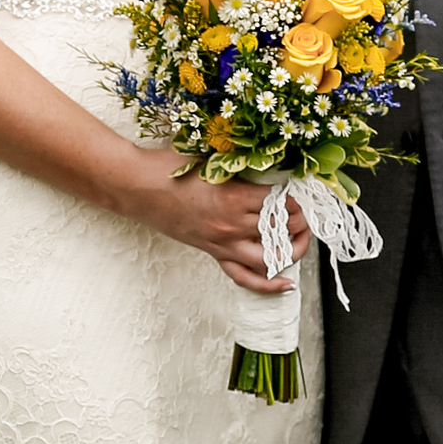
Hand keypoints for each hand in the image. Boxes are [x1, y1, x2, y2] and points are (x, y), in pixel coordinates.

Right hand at [144, 169, 312, 291]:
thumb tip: (269, 166)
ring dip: (291, 251)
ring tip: (299, 240)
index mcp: (233, 197)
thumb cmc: (169, 168)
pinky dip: (267, 284)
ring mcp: (222, 242)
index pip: (281, 203)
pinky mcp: (212, 252)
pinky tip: (286, 283)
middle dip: (300, 222)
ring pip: (270, 258)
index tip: (301, 191)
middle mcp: (231, 225)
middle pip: (280, 230)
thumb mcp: (212, 159)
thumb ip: (241, 167)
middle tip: (305, 212)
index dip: (298, 199)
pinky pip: (243, 276)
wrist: (137, 187)